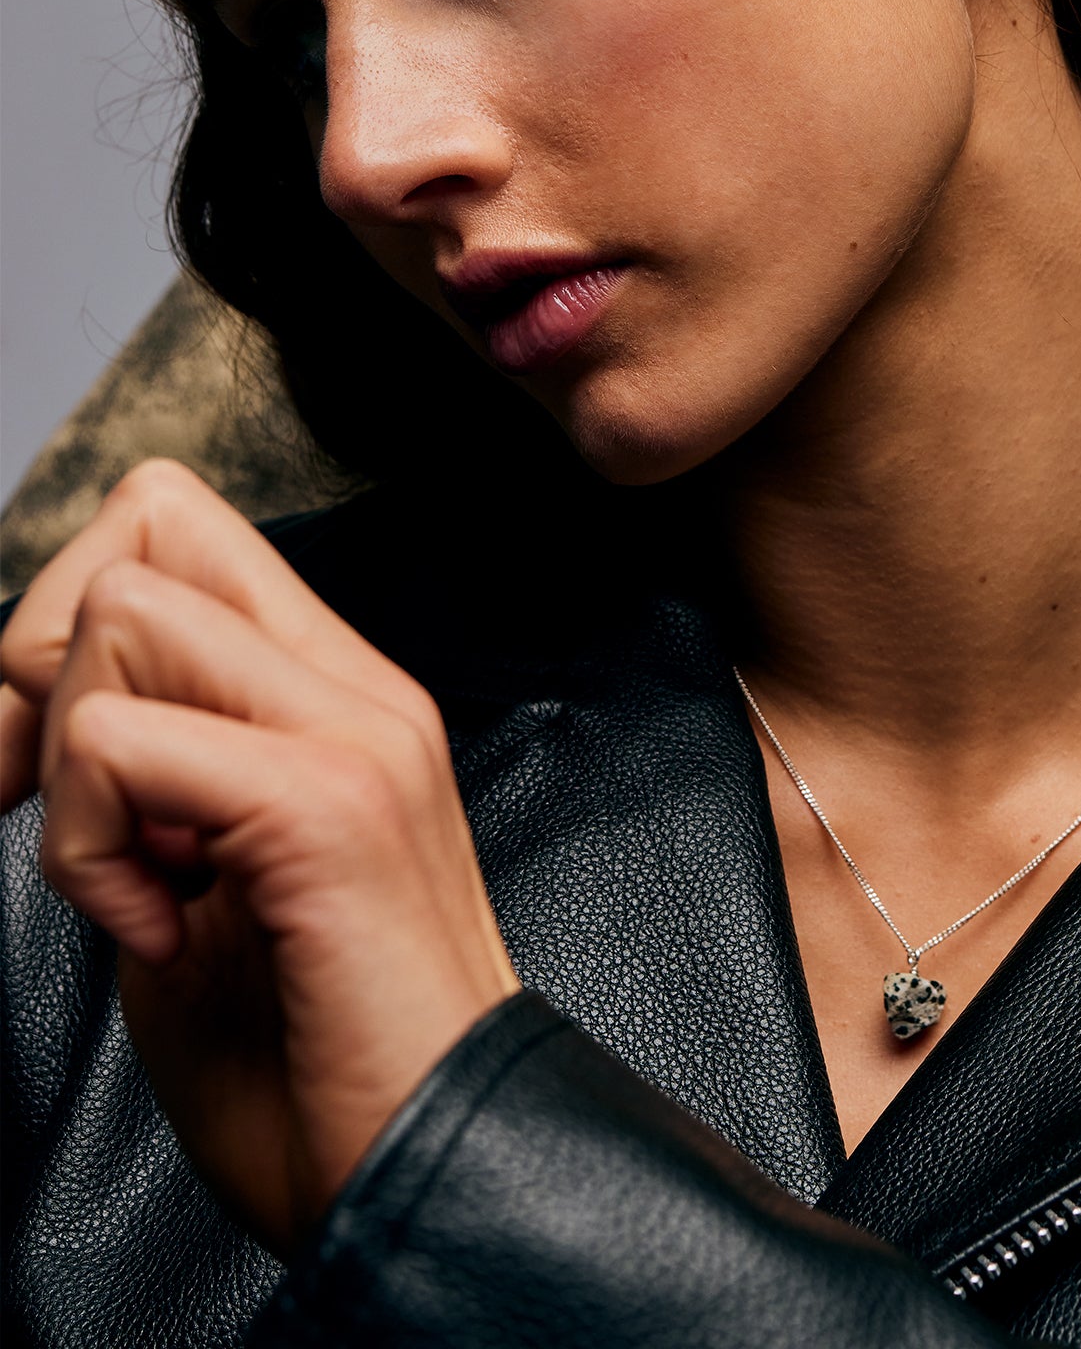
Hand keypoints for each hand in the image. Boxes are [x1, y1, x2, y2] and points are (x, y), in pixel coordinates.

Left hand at [0, 461, 518, 1253]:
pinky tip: (163, 928)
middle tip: (71, 815)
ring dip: (71, 764)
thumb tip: (33, 706)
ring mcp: (353, 733)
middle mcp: (357, 686)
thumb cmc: (317, 1054)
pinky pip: (120, 742)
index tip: (46, 767)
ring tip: (144, 884)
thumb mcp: (207, 878)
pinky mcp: (325, 805)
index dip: (68, 617)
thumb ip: (155, 772)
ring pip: (120, 616)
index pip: (179, 521)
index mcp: (339, 695)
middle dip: (41, 665)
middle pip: (144, 527)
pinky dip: (90, 848)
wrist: (435, 1164)